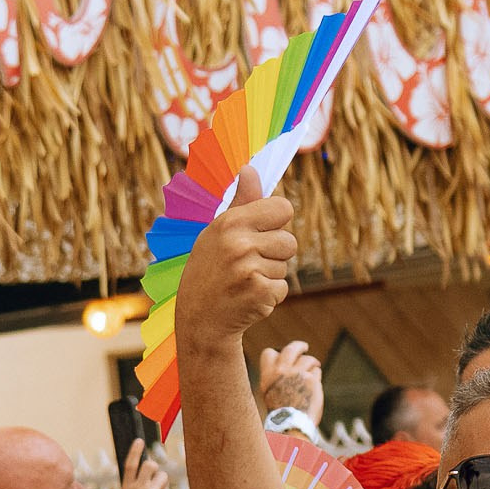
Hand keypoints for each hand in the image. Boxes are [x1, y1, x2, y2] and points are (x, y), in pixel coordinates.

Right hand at [176, 169, 294, 341]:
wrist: (200, 319)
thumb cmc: (210, 269)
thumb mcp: (218, 232)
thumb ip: (241, 203)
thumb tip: (251, 169)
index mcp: (230, 221)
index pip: (283, 208)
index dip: (278, 221)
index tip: (264, 232)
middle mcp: (239, 243)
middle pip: (290, 241)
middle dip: (276, 254)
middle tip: (249, 264)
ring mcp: (250, 269)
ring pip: (286, 266)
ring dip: (271, 276)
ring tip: (244, 281)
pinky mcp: (260, 294)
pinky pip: (283, 288)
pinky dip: (270, 296)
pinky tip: (248, 297)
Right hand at [257, 339, 322, 419]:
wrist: (292, 425)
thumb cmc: (281, 412)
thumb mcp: (269, 393)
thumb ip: (276, 377)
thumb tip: (284, 365)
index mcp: (268, 375)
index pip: (269, 353)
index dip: (277, 353)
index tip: (283, 354)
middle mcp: (281, 371)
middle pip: (292, 348)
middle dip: (299, 346)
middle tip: (305, 347)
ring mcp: (297, 374)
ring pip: (308, 359)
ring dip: (312, 363)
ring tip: (314, 367)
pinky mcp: (311, 380)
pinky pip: (316, 371)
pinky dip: (316, 376)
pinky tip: (314, 385)